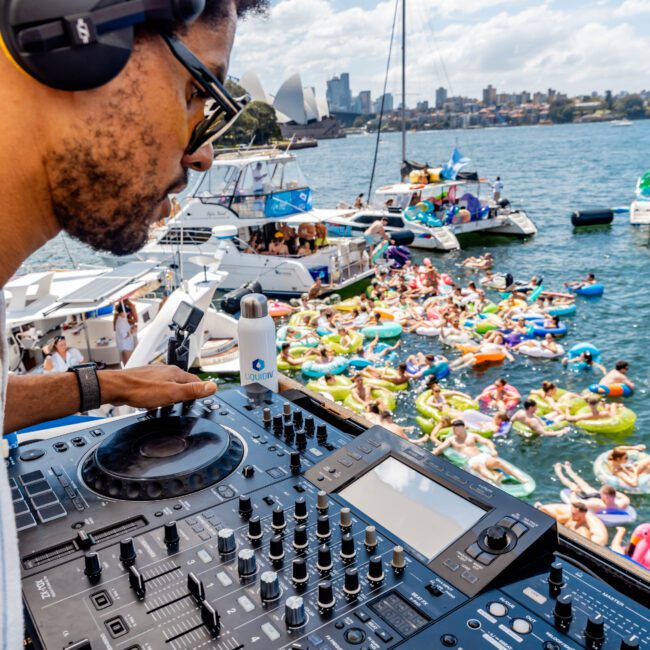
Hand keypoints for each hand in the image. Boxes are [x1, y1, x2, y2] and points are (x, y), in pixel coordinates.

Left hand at [99, 366, 215, 409]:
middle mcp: (166, 371)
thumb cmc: (140, 390)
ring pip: (169, 386)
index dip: (200, 390)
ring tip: (169, 406)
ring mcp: (154, 375)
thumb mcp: (172, 393)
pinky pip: (157, 389)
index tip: (203, 398)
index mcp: (175, 373)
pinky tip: (154, 404)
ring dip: (171, 396)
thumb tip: (212, 386)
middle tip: (185, 405)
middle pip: (182, 383)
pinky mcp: (144, 381)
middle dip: (184, 394)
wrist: (116, 388)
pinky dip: (159, 397)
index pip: (196, 380)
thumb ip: (193, 390)